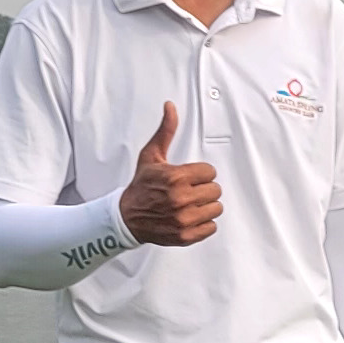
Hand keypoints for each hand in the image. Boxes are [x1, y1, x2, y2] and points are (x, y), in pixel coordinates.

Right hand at [119, 103, 222, 247]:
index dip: (200, 174)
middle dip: (204, 189)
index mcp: (176, 177)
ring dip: (206, 206)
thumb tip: (170, 107)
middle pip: (216, 190)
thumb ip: (166, 131)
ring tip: (190, 204)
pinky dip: (204, 224)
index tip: (189, 177)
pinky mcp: (186, 235)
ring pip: (216, 208)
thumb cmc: (141, 186)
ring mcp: (184, 219)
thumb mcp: (151, 156)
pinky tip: (190, 217)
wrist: (127, 218)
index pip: (210, 172)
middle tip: (189, 191)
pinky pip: (211, 227)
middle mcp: (181, 199)